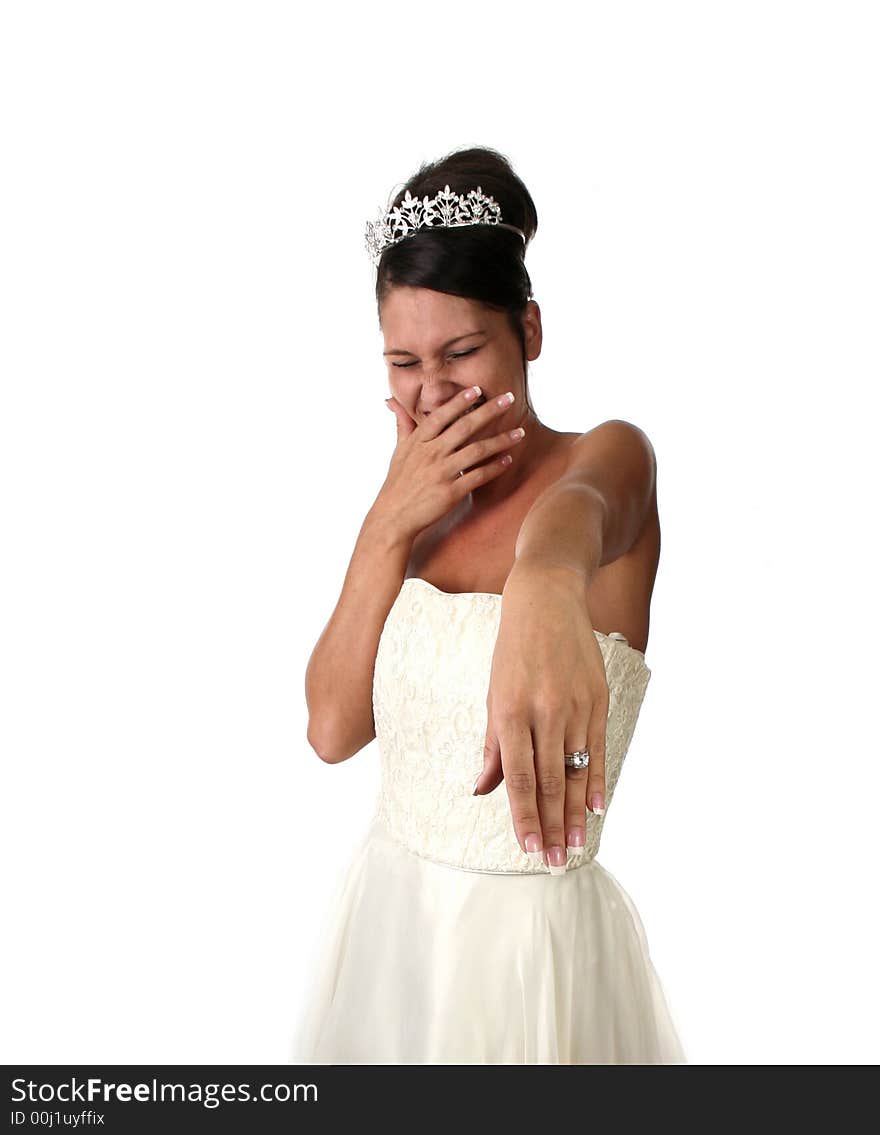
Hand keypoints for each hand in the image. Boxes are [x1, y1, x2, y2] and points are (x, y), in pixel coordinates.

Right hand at [373, 386, 525, 541]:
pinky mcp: (451, 492)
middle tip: (509, 399)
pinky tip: (508, 460)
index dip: (459, 402)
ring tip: (520, 432)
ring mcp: (441, 473)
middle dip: (488, 411)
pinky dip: (494, 467)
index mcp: (418, 441)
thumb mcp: (398, 450)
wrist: (394, 516)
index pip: (440, 415)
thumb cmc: (398, 482)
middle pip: (464, 427)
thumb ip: (402, 424)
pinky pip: (478, 476)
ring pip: (476, 451)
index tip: (477, 390)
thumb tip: (392, 401)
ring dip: (501, 440)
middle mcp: (430, 454)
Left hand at [474, 560, 609, 871]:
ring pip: (575, 772)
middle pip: (550, 783)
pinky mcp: (597, 699)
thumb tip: (481, 789)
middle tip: (551, 863)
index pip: (519, 779)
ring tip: (574, 847)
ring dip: (575, 814)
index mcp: (510, 712)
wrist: (546, 599)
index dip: (524, 817)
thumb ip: (492, 745)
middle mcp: (544, 713)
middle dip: (550, 827)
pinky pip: (597, 748)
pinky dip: (597, 780)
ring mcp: (574, 706)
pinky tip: (597, 808)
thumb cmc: (512, 650)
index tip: (526, 848)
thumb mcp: (493, 693)